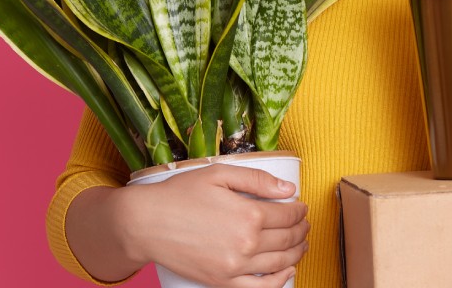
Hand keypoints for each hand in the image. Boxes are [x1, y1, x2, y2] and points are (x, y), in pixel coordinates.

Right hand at [112, 164, 308, 286]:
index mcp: (248, 214)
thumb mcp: (219, 174)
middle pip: (287, 238)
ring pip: (279, 263)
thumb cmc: (179, 194)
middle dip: (301, 230)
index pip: (288, 214)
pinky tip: (287, 272)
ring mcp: (235, 266)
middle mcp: (245, 243)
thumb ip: (257, 180)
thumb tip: (288, 190)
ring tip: (301, 244)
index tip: (301, 206)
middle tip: (305, 224)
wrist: (145, 223)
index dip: (300, 210)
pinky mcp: (222, 281)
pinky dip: (278, 282)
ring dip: (297, 253)